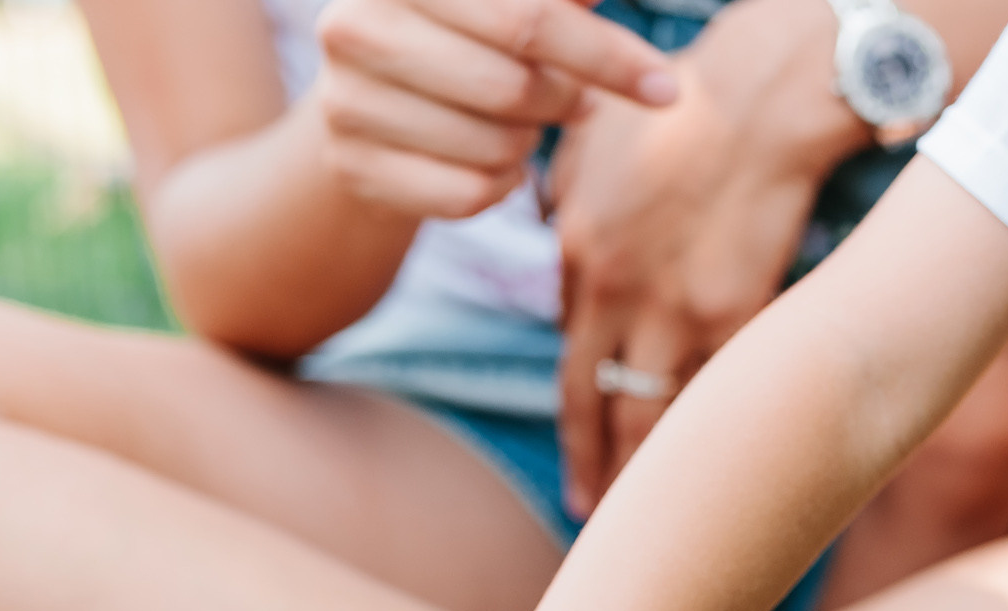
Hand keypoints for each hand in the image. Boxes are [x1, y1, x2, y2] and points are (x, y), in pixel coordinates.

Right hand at [311, 0, 679, 218]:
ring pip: (493, 147)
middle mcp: (354, 26)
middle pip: (512, 86)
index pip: (528, 18)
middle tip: (572, 100)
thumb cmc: (468, 31)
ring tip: (513, 122)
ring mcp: (344, 102)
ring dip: (526, 143)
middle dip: (564, 101)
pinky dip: (499, 187)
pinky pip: (466, 195)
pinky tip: (489, 163)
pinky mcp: (352, 168)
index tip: (663, 87)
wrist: (369, 100)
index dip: (605, 55)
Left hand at [547, 0, 861, 511]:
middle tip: (587, 512)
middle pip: (593, 403)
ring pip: (652, 416)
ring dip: (646, 471)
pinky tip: (710, 468)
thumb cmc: (686, 105)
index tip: (580, 444)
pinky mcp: (735, 314)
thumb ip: (565, 200)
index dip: (577, 406)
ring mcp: (674, 310)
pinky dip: (709, 433)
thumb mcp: (594, 143)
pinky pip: (713, 391)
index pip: (571, 353)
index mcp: (577, 253)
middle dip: (591, 464)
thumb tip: (551, 230)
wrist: (770, 95)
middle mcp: (615, 294)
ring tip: (647, 512)